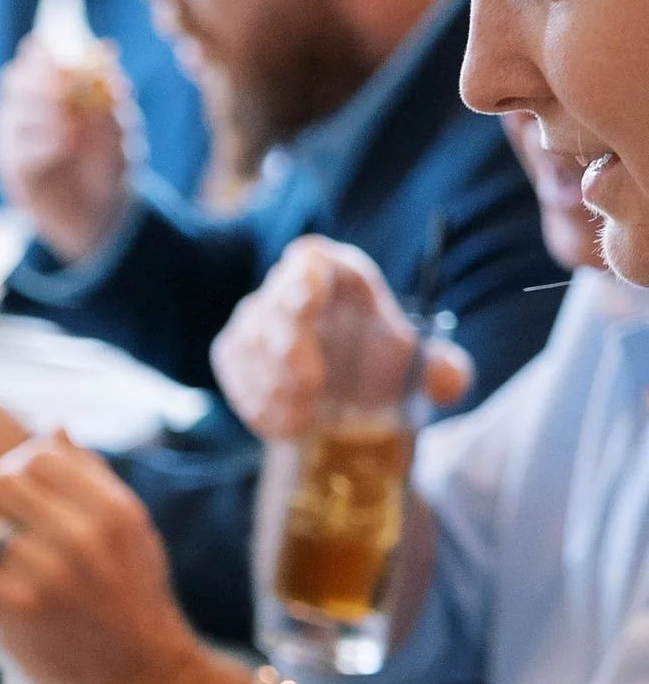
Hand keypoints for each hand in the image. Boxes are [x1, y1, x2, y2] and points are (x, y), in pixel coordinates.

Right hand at [0, 33, 136, 263]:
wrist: (99, 214)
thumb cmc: (110, 163)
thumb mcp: (121, 125)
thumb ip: (111, 91)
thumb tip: (106, 48)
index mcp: (50, 90)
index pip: (34, 57)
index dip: (44, 51)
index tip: (64, 56)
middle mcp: (26, 108)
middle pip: (14, 79)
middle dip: (40, 81)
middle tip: (67, 90)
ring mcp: (13, 139)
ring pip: (12, 112)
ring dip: (45, 115)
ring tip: (74, 129)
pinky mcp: (10, 168)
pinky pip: (17, 149)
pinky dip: (43, 144)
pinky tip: (64, 147)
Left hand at [0, 432, 221, 683]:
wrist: (147, 679)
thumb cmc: (134, 602)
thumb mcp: (134, 533)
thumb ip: (94, 480)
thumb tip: (53, 431)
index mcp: (113, 510)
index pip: (37, 456)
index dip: (15, 470)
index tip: (13, 495)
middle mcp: (82, 537)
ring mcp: (47, 575)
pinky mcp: (17, 612)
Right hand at [212, 237, 473, 443]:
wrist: (340, 407)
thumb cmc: (379, 371)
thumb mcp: (419, 370)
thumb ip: (443, 372)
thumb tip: (450, 382)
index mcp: (338, 278)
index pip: (310, 259)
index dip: (305, 275)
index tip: (309, 296)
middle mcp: (289, 290)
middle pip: (273, 304)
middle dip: (287, 346)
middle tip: (311, 386)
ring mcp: (254, 321)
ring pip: (248, 344)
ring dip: (276, 386)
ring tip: (307, 416)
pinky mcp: (232, 354)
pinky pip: (235, 377)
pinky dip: (260, 405)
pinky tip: (289, 424)